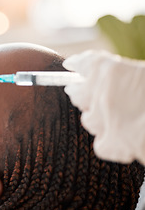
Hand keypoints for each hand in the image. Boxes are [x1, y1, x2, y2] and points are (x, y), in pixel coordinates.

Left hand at [63, 50, 144, 164]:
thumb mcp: (142, 75)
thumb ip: (122, 74)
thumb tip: (92, 72)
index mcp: (113, 70)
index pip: (84, 64)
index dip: (78, 66)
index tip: (72, 66)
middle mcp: (103, 93)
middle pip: (78, 94)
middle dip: (85, 95)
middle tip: (94, 95)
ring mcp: (104, 120)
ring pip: (88, 120)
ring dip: (101, 120)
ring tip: (122, 119)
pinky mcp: (111, 145)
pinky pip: (100, 144)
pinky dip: (111, 143)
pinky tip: (127, 139)